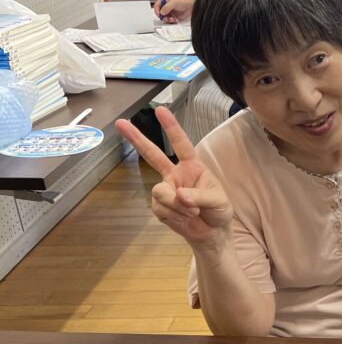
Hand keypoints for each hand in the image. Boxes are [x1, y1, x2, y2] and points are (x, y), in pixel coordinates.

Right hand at [114, 107, 233, 247]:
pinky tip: (184, 218)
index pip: (181, 144)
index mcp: (192, 166)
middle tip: (120, 123)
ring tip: (193, 212)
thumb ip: (200, 196)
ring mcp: (165, 189)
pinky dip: (174, 215)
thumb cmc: (218, 211)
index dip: (171, 127)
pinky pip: (160, 208)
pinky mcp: (159, 206)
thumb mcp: (218, 201)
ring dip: (176, 205)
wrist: (212, 233)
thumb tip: (180, 195)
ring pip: (159, 191)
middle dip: (136, 139)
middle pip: (152, 154)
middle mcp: (176, 174)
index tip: (160, 110)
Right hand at [153, 0, 195, 23]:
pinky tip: (176, 19)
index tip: (159, 14)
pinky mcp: (174, 16)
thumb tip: (161, 12)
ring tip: (173, 19)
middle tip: (166, 18)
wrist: (192, 6)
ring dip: (168, 19)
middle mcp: (166, 6)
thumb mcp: (174, 2)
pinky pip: (170, 20)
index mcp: (164, 1)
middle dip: (163, 16)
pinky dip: (172, 21)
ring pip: (165, 18)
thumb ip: (167, 7)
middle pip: (160, 13)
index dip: (157, 10)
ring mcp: (170, 12)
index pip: (157, 6)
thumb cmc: (184, 0)